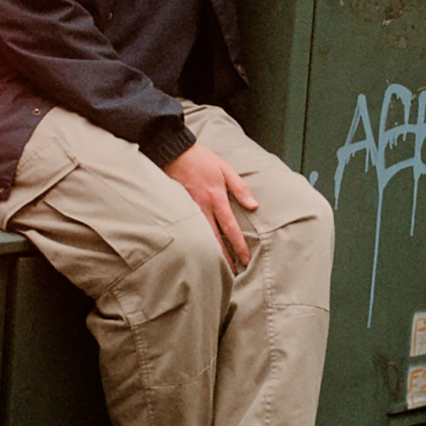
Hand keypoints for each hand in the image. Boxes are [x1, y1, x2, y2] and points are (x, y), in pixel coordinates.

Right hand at [163, 143, 257, 269]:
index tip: (244, 259)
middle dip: (224, 257)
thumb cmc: (200, 158)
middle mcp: (202, 207)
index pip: (230, 228)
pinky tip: (197, 251)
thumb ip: (239, 187)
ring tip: (216, 267)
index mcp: (216, 198)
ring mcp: (188, 209)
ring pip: (201, 236)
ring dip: (210, 253)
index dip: (238, 245)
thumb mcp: (224, 168)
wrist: (172, 151)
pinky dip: (195, 241)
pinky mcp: (178, 208)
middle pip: (215, 239)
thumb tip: (253, 205)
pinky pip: (189, 229)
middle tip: (231, 274)